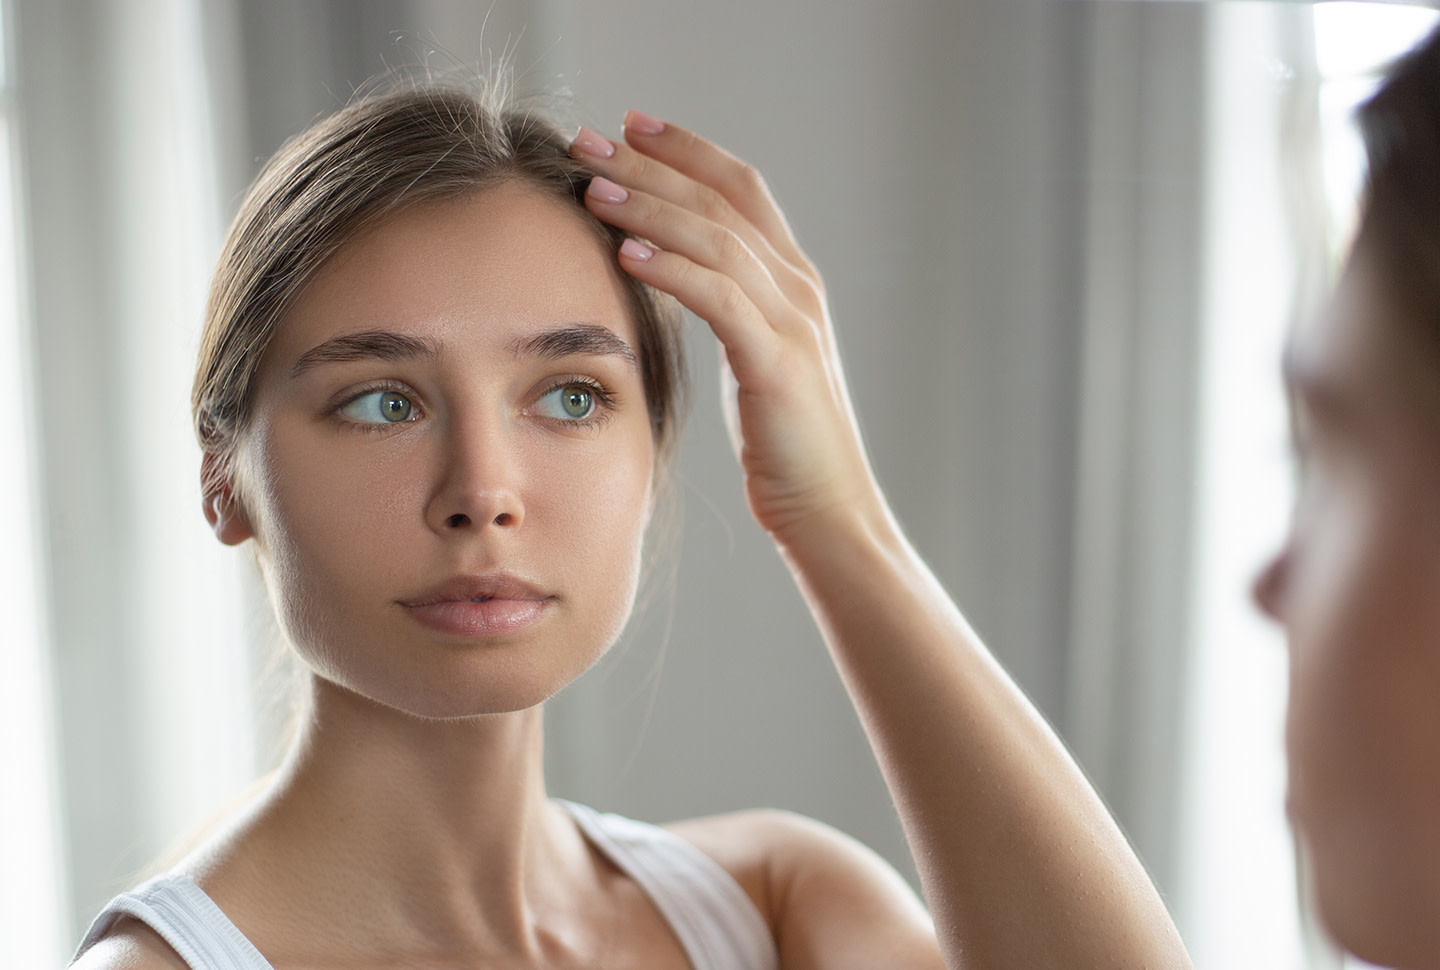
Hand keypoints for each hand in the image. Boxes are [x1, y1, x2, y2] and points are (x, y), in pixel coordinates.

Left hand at [571, 112, 884, 544]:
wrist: (830, 510)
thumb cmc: (786, 445)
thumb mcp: (754, 359)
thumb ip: (725, 308)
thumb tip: (663, 271)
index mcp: (793, 281)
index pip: (739, 189)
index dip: (686, 150)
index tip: (628, 125)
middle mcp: (798, 288)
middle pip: (721, 201)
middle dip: (652, 165)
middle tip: (588, 140)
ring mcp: (793, 323)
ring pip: (718, 240)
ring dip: (651, 208)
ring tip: (594, 187)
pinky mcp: (777, 364)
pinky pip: (719, 299)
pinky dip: (672, 270)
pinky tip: (626, 253)